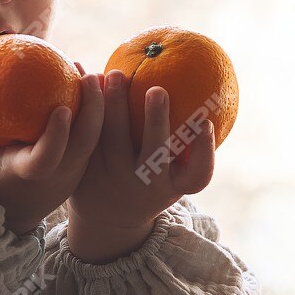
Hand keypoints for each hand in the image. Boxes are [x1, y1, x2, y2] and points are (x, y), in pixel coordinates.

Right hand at [0, 65, 105, 234]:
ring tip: (90, 72)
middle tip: (87, 75)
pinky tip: (89, 82)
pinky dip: (96, 110)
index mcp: (29, 174)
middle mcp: (58, 175)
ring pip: (97, 139)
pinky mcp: (85, 165)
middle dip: (94, 110)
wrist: (16, 206)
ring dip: (99, 105)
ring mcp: (75, 171)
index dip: (58, 136)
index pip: (48, 159)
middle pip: (85, 145)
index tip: (63, 107)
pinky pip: (96, 135)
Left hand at [65, 68, 215, 262]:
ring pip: (112, 141)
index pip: (198, 174)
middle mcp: (146, 186)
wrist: (107, 219)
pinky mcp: (85, 172)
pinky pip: (86, 136)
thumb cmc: (152, 182)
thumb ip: (188, 145)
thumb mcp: (173, 174)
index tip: (206, 122)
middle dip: (156, 122)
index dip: (204, 151)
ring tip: (115, 75)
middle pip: (153, 155)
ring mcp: (114, 181)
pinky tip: (87, 78)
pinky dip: (87, 107)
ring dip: (113, 106)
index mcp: (173, 186)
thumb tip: (209, 87)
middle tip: (157, 90)